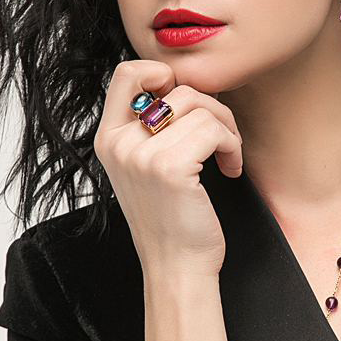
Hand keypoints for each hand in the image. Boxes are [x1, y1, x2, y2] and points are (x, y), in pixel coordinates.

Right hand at [94, 59, 242, 277]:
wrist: (176, 267)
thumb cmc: (169, 219)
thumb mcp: (146, 167)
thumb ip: (151, 127)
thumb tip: (184, 83)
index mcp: (108, 139)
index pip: (127, 73)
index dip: (163, 74)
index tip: (188, 105)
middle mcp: (119, 143)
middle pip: (176, 88)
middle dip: (211, 107)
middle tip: (221, 137)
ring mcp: (142, 155)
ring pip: (200, 106)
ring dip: (226, 128)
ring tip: (226, 155)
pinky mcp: (170, 167)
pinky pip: (213, 129)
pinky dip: (232, 146)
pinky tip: (229, 169)